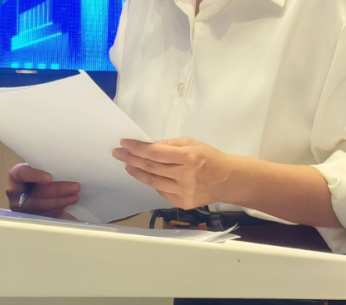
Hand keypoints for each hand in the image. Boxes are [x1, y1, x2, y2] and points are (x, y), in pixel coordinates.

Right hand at [5, 163, 79, 217]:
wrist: (30, 185)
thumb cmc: (37, 173)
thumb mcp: (37, 166)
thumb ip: (45, 167)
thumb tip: (65, 167)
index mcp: (15, 176)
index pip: (21, 174)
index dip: (34, 176)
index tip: (49, 177)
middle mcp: (14, 193)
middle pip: (36, 193)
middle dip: (57, 191)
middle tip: (75, 187)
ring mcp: (21, 208)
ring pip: (41, 207)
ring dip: (60, 202)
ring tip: (75, 196)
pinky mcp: (29, 217)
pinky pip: (44, 215)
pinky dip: (57, 210)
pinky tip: (67, 204)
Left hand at [112, 137, 236, 209]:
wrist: (227, 180)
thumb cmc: (209, 157)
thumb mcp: (192, 143)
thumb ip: (170, 144)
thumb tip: (148, 146)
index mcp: (188, 157)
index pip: (156, 153)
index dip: (138, 148)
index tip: (124, 143)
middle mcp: (185, 176)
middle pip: (151, 167)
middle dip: (132, 158)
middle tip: (118, 153)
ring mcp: (184, 192)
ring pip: (153, 182)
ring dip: (137, 172)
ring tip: (127, 164)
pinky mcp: (183, 203)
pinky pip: (161, 192)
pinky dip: (152, 182)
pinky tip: (145, 175)